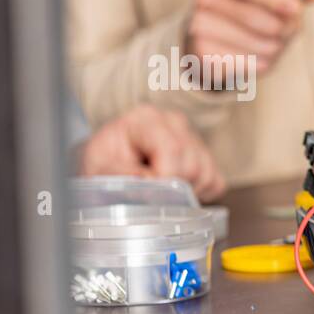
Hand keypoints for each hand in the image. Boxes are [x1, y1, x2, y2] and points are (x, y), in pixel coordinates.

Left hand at [78, 105, 225, 200]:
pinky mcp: (206, 156)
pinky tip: (177, 191)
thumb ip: (118, 173)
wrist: (109, 160)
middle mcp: (174, 122)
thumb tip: (146, 180)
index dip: (164, 178)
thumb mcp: (97, 167)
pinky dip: (200, 194)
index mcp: (146, 119)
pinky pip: (216, 183)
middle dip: (172, 189)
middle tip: (150, 194)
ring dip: (185, 193)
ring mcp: (194, 137)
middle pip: (192, 165)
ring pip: (206, 175)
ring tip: (161, 191)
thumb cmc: (103, 162)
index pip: (172, 149)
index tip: (148, 193)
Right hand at [187, 0, 313, 77]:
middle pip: (261, 19)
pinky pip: (254, 64)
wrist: (209, 38)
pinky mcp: (204, 55)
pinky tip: (253, 55)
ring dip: (277, 48)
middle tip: (287, 29)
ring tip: (266, 42)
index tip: (296, 8)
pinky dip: (263, 63)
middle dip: (286, 29)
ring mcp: (199, 26)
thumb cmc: (243, 9)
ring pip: (264, 45)